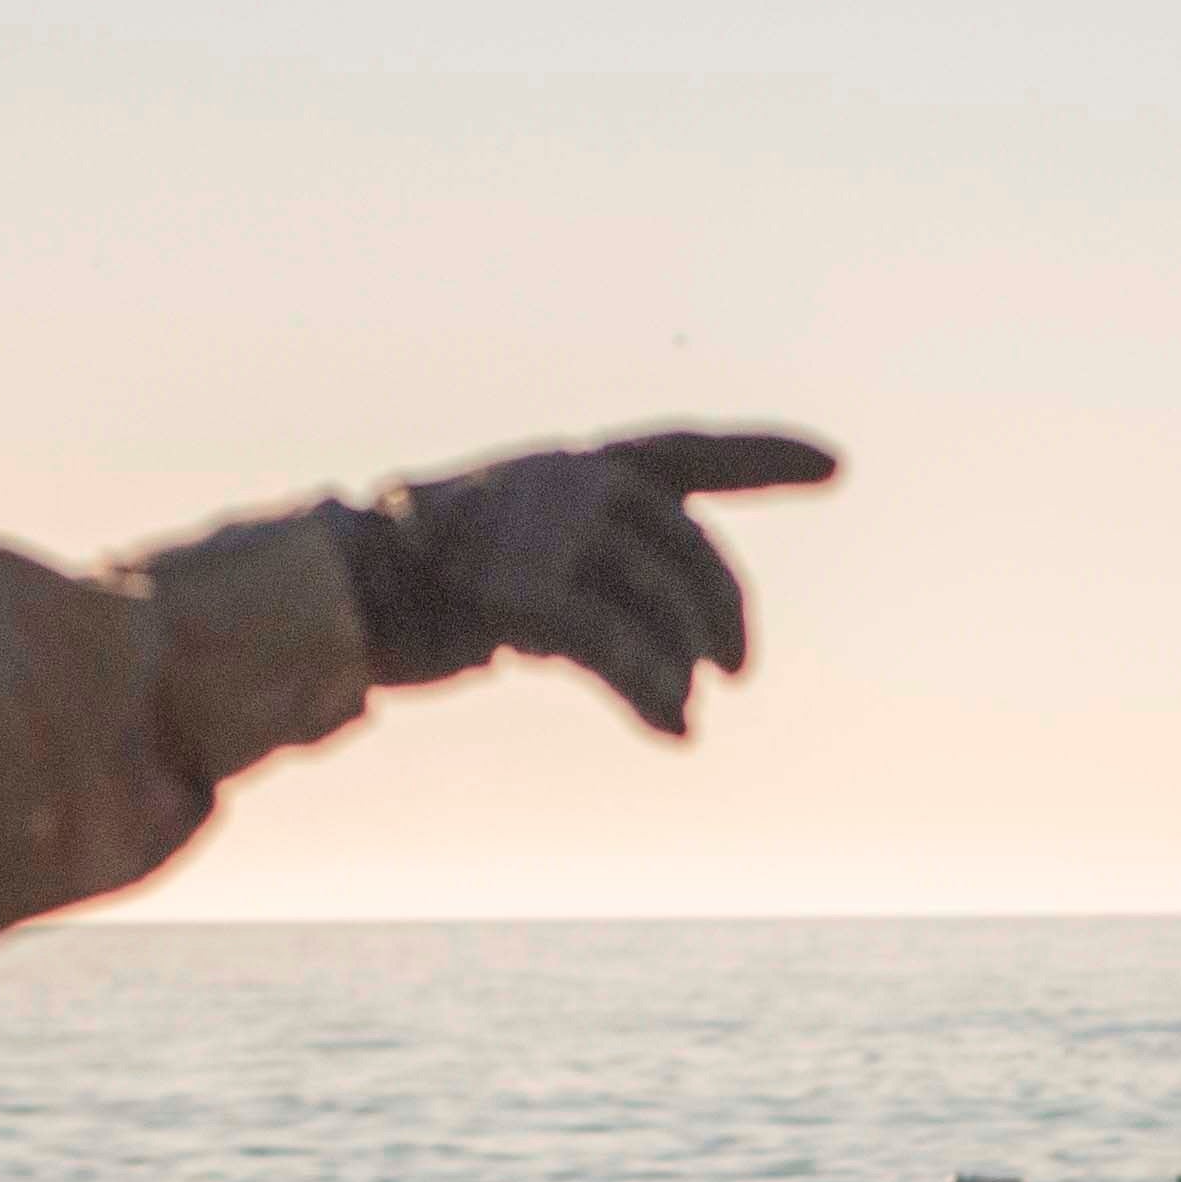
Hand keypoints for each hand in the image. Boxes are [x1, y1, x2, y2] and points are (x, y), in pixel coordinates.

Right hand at [338, 428, 841, 735]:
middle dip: (724, 615)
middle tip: (736, 672)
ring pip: (661, 607)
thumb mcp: (528, 567)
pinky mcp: (523, 592)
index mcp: (578, 464)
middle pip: (690, 552)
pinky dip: (651, 692)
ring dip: (683, 670)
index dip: (766, 459)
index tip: (837, 466)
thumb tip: (689, 696)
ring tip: (685, 716)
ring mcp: (546, 532)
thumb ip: (607, 593)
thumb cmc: (430, 585)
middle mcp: (571, 483)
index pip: (690, 453)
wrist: (343, 592)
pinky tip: (669, 728)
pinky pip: (618, 650)